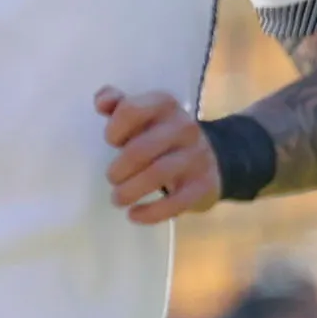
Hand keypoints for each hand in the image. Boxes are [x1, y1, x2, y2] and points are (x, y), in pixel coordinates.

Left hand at [99, 87, 219, 223]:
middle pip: (140, 149)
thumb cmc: (164, 135)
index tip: (113, 142)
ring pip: (157, 175)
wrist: (215, 158)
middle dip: (119, 169)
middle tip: (113, 178)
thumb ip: (118, 104)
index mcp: (165, 105)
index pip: (131, 110)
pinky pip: (175, 202)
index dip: (114, 130)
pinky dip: (150, 212)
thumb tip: (102, 102)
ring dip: (130, 191)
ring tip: (118, 199)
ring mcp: (196, 157)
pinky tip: (134, 215)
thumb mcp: (144, 114)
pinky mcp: (203, 185)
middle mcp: (184, 127)